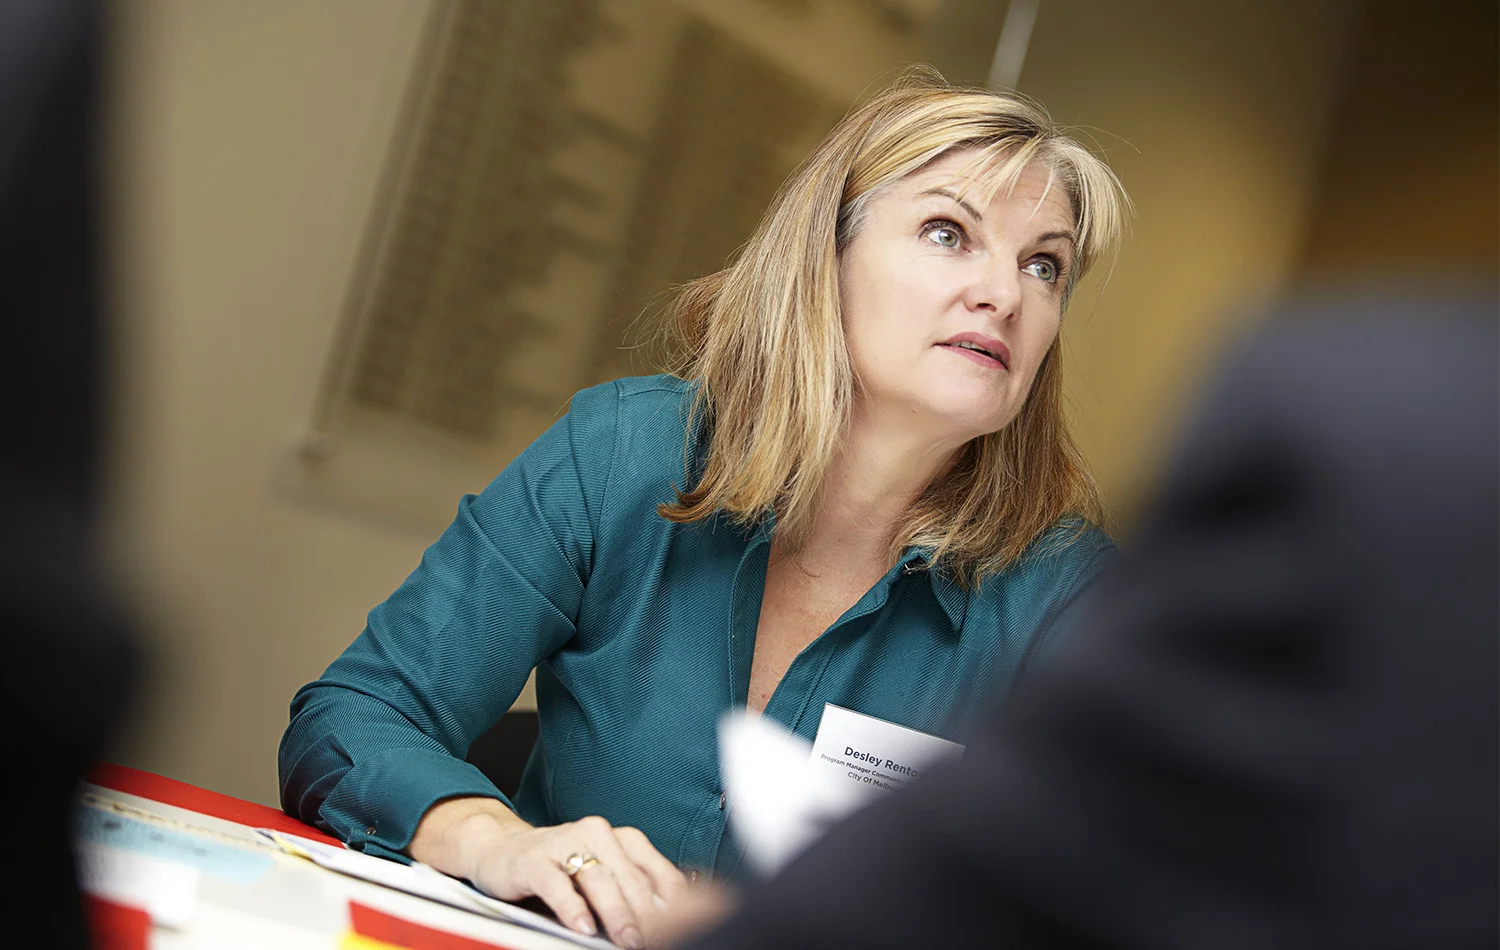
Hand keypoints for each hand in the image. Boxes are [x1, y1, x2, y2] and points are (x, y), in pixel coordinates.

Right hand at [414, 799, 686, 947]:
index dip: (671, 904)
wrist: (501, 850)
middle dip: (646, 914)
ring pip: (598, 879)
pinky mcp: (534, 859)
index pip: (656, 872)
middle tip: (654, 940)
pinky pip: (557, 884)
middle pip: (630, 878)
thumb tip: (669, 921)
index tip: (681, 929)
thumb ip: (632, 892)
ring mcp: (564, 842)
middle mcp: (596, 834)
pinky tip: (583, 926)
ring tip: (627, 940)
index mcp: (622, 838)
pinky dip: (572, 907)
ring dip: (616, 914)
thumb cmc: (560, 869)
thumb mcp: (603, 876)